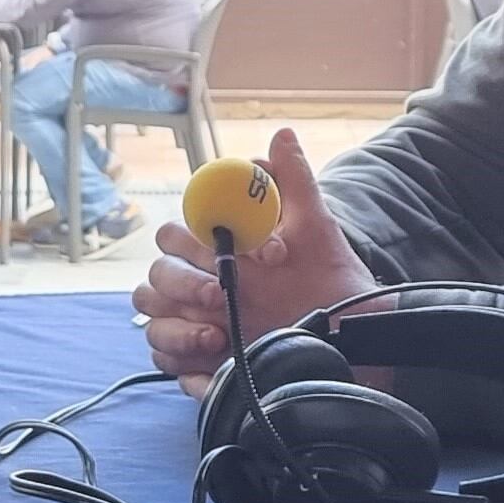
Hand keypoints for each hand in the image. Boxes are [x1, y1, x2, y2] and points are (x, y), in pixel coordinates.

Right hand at [129, 128, 371, 392]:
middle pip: (152, 282)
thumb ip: (295, 180)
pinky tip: (215, 367)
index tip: (223, 249)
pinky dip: (185, 366)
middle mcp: (199, 288)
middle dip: (180, 286)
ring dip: (177, 330)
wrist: (351, 336)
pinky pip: (169, 366)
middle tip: (221, 294)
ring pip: (152, 327)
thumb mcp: (316, 227)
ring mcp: (196, 328)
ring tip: (219, 335)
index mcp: (216, 251)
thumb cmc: (328, 278)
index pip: (172, 237)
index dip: (189, 241)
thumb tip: (282, 135)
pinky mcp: (202, 367)